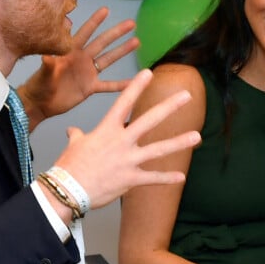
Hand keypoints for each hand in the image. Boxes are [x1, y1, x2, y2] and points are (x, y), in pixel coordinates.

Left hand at [18, 7, 138, 129]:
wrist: (41, 103)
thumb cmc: (39, 85)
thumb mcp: (43, 74)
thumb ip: (48, 65)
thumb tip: (46, 56)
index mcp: (70, 52)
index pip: (85, 34)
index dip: (95, 22)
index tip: (105, 10)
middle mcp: (82, 59)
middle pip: (102, 43)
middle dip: (116, 33)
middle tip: (131, 23)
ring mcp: (88, 73)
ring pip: (108, 59)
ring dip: (122, 51)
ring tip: (137, 41)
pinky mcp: (90, 87)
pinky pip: (109, 85)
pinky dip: (121, 85)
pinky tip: (134, 81)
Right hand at [51, 69, 200, 211]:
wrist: (67, 190)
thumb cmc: (69, 167)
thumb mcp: (74, 146)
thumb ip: (77, 136)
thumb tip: (72, 131)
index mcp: (107, 130)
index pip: (123, 102)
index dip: (137, 86)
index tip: (149, 73)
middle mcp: (121, 142)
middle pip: (149, 120)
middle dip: (169, 107)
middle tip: (187, 96)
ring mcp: (128, 160)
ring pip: (158, 149)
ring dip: (179, 142)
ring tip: (197, 136)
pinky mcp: (130, 179)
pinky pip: (152, 178)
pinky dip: (167, 178)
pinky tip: (181, 177)